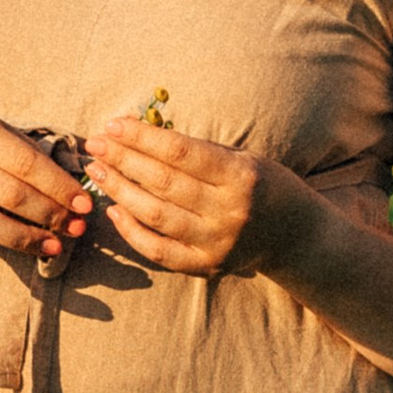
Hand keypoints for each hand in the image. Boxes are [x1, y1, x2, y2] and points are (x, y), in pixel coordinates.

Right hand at [0, 113, 91, 279]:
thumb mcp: (0, 132)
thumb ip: (32, 155)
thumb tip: (77, 191)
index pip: (27, 164)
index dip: (60, 187)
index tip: (85, 204)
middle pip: (10, 195)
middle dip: (49, 214)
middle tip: (75, 228)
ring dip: (24, 239)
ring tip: (53, 247)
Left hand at [80, 115, 296, 277]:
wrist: (296, 235)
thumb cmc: (264, 185)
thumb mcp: (243, 158)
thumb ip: (198, 152)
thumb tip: (141, 134)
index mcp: (241, 176)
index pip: (181, 152)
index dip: (142, 138)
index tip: (113, 125)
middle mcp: (229, 212)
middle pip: (163, 182)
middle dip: (123, 160)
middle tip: (95, 145)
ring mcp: (217, 243)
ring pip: (155, 215)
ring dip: (120, 191)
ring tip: (98, 171)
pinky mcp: (207, 266)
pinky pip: (159, 250)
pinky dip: (132, 230)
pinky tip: (114, 209)